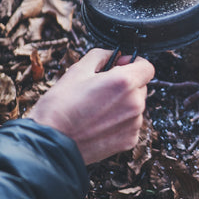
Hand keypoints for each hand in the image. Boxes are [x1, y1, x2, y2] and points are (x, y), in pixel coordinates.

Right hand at [27, 48, 154, 164]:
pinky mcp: (129, 139)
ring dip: (124, 103)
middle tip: (103, 89)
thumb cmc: (60, 108)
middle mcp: (134, 103)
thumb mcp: (77, 70)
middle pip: (141, 86)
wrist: (50, 143)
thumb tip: (114, 54)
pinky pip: (131, 123)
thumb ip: (101, 56)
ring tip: (97, 108)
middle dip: (127, 84)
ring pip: (136, 105)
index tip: (122, 65)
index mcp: (124, 82)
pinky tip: (100, 123)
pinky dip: (120, 121)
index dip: (134, 63)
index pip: (147, 67)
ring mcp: (134, 123)